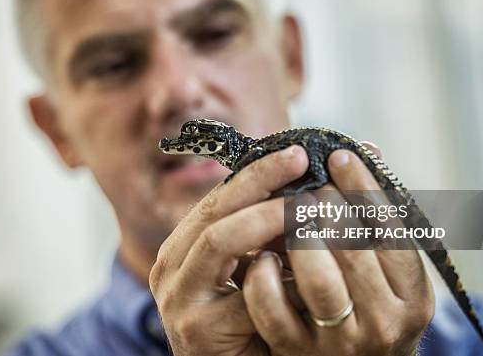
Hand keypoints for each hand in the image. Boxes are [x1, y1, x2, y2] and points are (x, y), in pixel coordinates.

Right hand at [149, 146, 309, 354]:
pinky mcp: (195, 330)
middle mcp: (171, 266)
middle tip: (299, 160)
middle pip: (214, 209)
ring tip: (310, 204)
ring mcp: (178, 297)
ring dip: (268, 218)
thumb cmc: (249, 323)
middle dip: (260, 179)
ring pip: (218, 239)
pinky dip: (279, 279)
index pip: (219, 197)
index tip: (295, 151)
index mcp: (183, 246)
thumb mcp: (254, 269)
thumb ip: (267, 235)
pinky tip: (309, 269)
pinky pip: (243, 294)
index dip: (257, 171)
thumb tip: (311, 188)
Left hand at [241, 144, 434, 355]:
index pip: (392, 232)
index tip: (338, 156)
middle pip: (354, 250)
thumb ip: (377, 218)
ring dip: (299, 237)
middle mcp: (385, 322)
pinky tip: (261, 256)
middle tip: (308, 183)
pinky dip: (263, 277)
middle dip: (326, 206)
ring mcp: (340, 341)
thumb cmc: (370, 303)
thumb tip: (368, 149)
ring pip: (318, 278)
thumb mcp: (388, 269)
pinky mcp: (297, 351)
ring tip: (289, 214)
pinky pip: (273, 309)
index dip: (363, 188)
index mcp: (413, 296)